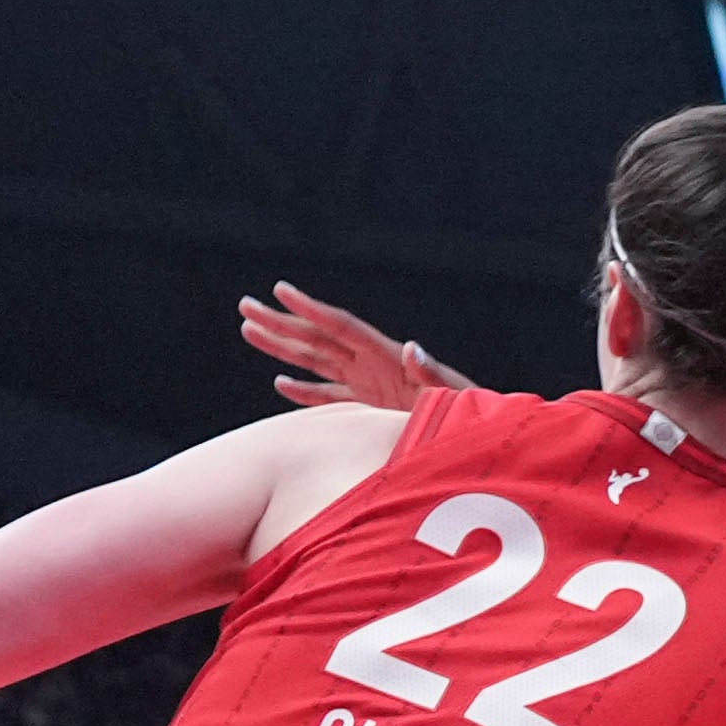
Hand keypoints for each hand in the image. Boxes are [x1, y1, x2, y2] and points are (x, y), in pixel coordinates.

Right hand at [237, 283, 472, 412]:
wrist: (481, 435)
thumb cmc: (470, 413)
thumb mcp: (452, 394)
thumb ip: (430, 373)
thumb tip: (410, 346)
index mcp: (388, 357)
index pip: (341, 327)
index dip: (311, 309)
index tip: (281, 289)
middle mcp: (374, 365)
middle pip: (318, 338)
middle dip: (282, 322)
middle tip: (245, 305)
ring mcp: (370, 384)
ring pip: (316, 362)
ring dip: (283, 348)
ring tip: (249, 331)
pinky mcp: (371, 406)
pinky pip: (330, 396)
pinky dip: (305, 391)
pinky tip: (280, 383)